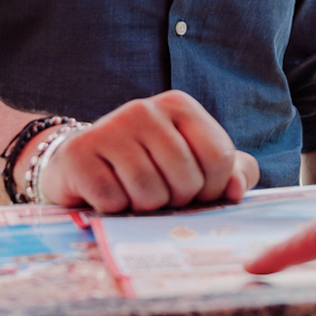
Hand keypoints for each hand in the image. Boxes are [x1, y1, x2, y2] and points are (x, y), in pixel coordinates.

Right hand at [41, 89, 261, 212]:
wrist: (81, 163)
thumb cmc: (147, 166)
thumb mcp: (194, 162)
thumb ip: (231, 172)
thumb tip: (235, 190)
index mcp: (179, 105)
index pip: (220, 157)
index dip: (212, 188)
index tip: (195, 191)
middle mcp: (144, 109)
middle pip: (186, 179)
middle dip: (177, 201)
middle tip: (159, 194)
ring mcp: (110, 128)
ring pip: (149, 193)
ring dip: (144, 208)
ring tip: (132, 194)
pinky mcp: (79, 153)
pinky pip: (113, 201)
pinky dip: (114, 210)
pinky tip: (107, 194)